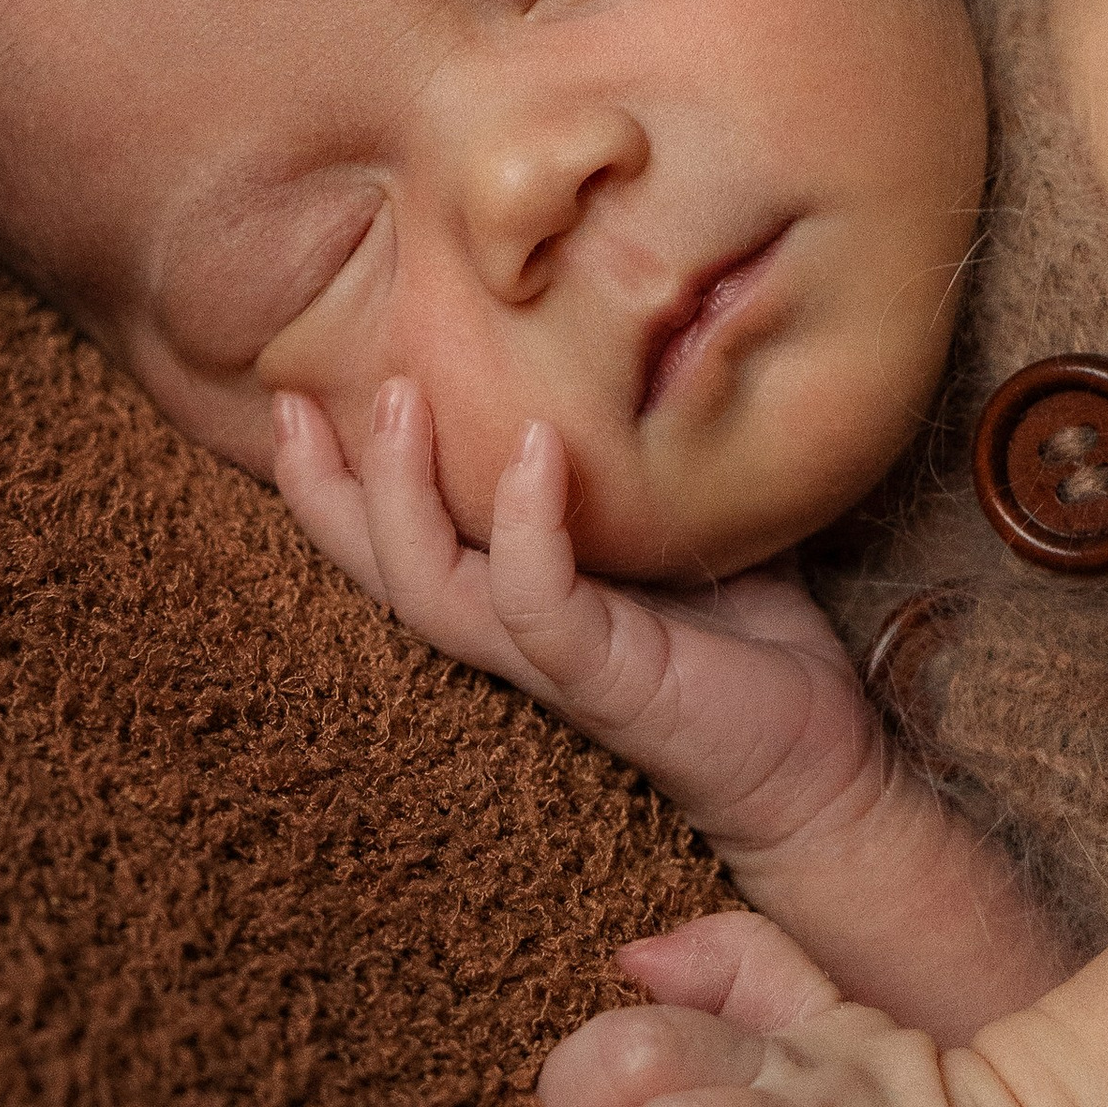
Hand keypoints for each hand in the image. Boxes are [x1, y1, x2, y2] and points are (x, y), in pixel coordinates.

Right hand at [272, 379, 888, 864]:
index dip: (332, 476)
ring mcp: (548, 660)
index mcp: (510, 595)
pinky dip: (525, 527)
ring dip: (399, 494)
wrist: (822, 762)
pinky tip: (532, 447)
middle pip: (374, 566)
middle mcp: (508, 632)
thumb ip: (648, 456)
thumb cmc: (754, 645)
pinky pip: (535, 602)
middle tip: (285, 395)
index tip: (293, 388)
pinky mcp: (604, 678)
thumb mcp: (686, 525)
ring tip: (398, 398)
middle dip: (318, 484)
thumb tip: (652, 344)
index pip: (395, 538)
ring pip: (426, 587)